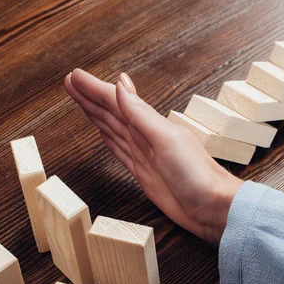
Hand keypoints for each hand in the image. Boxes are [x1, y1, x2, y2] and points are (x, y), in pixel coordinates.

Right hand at [64, 69, 242, 241]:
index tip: (74, 76)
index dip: (94, 89)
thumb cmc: (196, 174)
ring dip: (96, 115)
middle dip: (90, 98)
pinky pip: (120, 151)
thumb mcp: (166, 140)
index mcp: (150, 125)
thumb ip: (140, 114)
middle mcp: (145, 138)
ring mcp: (143, 156)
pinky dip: (109, 140)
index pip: (115, 102)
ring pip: (112, 130)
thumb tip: (120, 84)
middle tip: (70, 83)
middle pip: (111, 113)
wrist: (212, 207)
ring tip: (81, 102)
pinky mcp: (143, 174)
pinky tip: (103, 133)